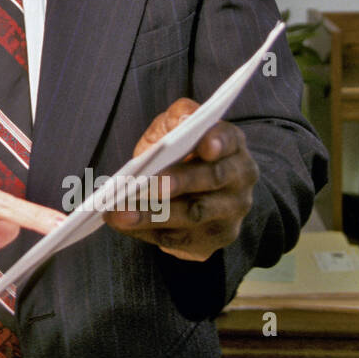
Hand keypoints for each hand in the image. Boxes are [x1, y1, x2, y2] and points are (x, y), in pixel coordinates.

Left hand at [104, 98, 258, 261]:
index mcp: (232, 145)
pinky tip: (121, 223)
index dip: (218, 142)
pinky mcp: (213, 240)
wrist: (195, 189)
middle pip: (212, 179)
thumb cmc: (180, 151)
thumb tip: (181, 120)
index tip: (205, 145)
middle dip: (179, 182)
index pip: (229, 140)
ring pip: (194, 215)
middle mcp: (239, 179)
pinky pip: (180, 239)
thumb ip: (177, 118)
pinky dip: (147, 231)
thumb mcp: (175, 127)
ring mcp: (230, 213)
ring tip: (119, 212)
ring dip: (154, 215)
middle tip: (144, 184)